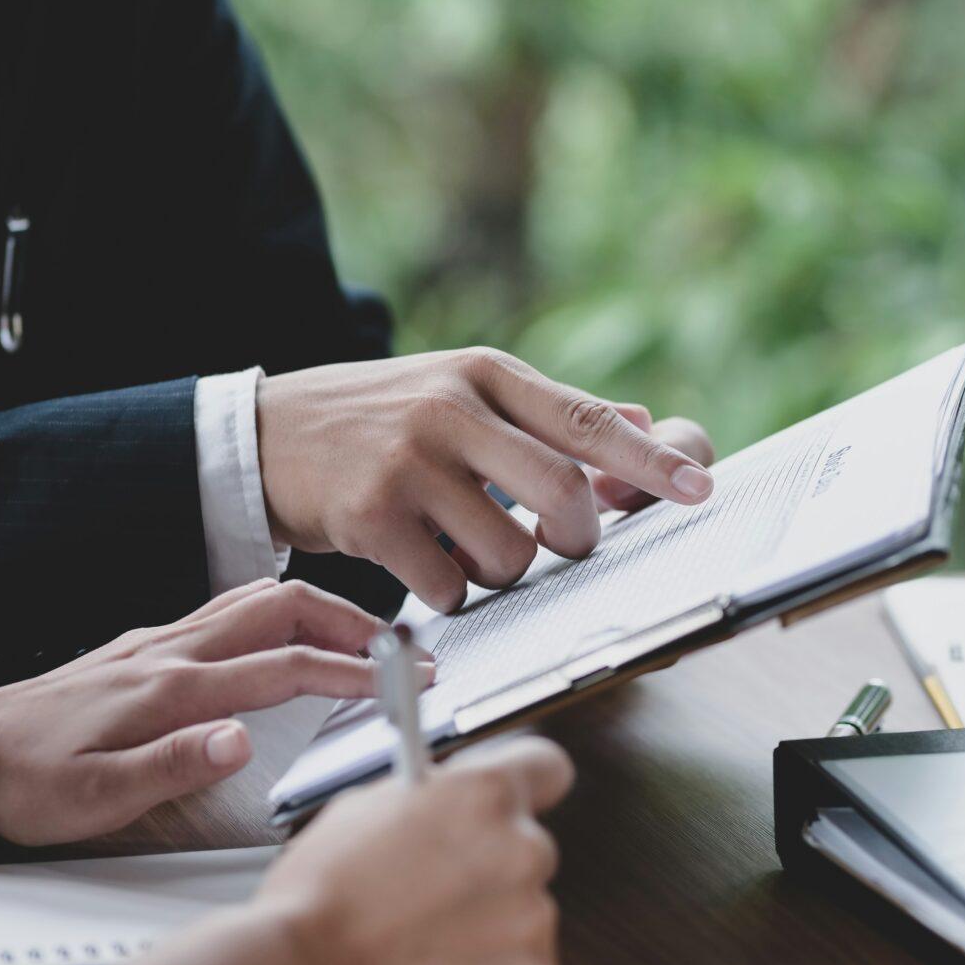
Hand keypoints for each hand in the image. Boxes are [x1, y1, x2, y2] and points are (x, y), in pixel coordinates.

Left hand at [0, 579, 390, 844]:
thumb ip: (173, 765)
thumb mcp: (95, 796)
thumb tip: (240, 741)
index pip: (285, 667)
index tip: (402, 685)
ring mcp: (159, 643)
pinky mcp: (146, 647)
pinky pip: (231, 611)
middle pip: (283, 607)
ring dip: (321, 611)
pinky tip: (288, 636)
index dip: (353, 673)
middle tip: (403, 651)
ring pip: (259, 600)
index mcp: (171, 690)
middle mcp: (170, 653)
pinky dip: (280, 614)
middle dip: (354, 622)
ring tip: (366, 639)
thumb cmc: (25, 781)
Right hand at [117, 736, 574, 964]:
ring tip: (427, 942)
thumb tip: (449, 800)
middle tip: (437, 894)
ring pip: (526, 911)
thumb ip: (432, 799)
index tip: (515, 802)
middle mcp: (524, 848)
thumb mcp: (369, 807)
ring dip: (491, 924)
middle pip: (529, 850)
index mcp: (484, 794)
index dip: (529, 784)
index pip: (547, 766)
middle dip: (492, 869)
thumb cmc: (321, 895)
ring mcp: (534, 914)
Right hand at [257, 348, 716, 611]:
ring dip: (501, 571)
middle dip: (575, 538)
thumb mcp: (462, 392)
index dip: (650, 463)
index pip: (587, 421)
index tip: (699, 488)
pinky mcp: (369, 516)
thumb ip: (550, 414)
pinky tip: (422, 563)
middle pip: (563, 494)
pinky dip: (449, 591)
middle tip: (560, 546)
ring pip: (509, 554)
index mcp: (486, 373)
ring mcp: (408, 462)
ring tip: (464, 546)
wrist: (265, 435)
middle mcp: (450, 409)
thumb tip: (644, 426)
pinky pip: (448, 584)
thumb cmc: (382, 419)